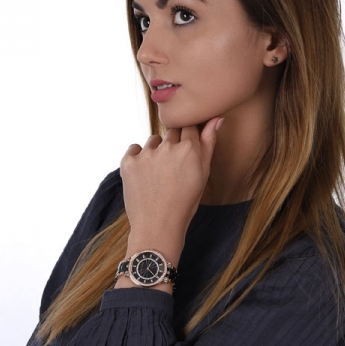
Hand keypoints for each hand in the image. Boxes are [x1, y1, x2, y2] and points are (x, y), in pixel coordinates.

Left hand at [120, 117, 223, 238]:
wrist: (158, 227)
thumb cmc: (185, 203)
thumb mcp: (203, 174)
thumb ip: (209, 143)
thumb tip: (216, 118)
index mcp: (189, 149)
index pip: (190, 127)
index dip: (189, 139)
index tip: (186, 151)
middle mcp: (168, 147)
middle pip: (172, 132)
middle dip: (174, 145)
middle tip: (173, 168)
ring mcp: (146, 154)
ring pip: (154, 140)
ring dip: (157, 151)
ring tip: (159, 174)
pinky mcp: (128, 162)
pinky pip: (134, 149)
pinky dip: (138, 158)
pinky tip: (144, 175)